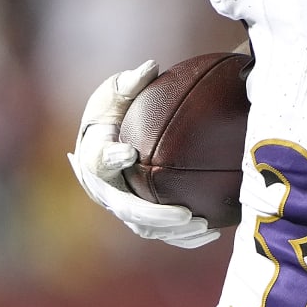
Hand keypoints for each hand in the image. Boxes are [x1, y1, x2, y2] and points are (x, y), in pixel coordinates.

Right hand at [68, 61, 221, 247]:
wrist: (106, 138)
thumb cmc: (114, 111)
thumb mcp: (115, 92)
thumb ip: (130, 83)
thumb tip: (150, 67)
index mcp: (94, 154)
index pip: (97, 160)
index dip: (110, 159)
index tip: (129, 153)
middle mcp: (103, 187)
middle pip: (125, 208)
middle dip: (155, 214)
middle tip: (185, 213)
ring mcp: (120, 205)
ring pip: (144, 228)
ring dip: (174, 232)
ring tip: (204, 226)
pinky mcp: (138, 217)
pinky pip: (161, 234)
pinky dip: (184, 238)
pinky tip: (212, 233)